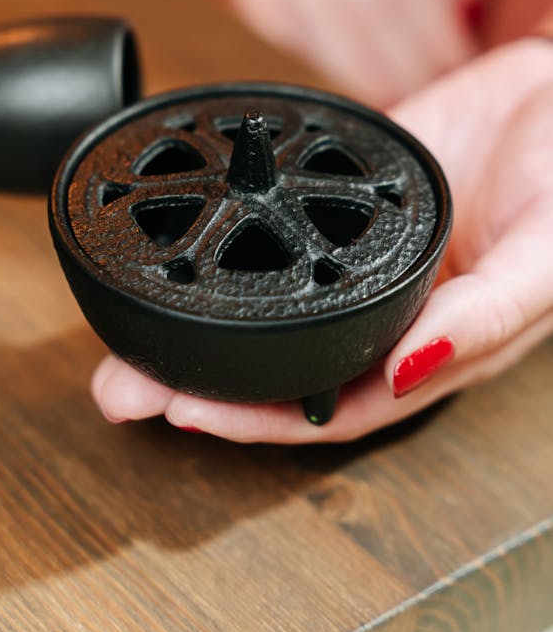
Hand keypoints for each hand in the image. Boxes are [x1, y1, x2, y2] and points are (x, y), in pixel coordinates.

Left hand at [91, 40, 552, 442]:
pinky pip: (274, 241)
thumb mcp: (546, 259)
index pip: (330, 408)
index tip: (183, 413)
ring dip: (196, 333)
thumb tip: (407, 369)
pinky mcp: (340, 210)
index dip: (256, 421)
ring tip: (123, 341)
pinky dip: (228, 256)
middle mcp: (384, 319)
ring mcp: (356, 267)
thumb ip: (483, 319)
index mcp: (430, 350)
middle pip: (279, 373)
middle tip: (120, 388)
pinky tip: (178, 262)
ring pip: (264, 315)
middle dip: (199, 387)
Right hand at [224, 0, 497, 106]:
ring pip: (316, 29)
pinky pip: (279, 33)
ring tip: (394, 97)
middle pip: (358, 8)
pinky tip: (347, 76)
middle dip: (398, 65)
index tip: (454, 69)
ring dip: (358, 76)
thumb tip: (466, 10)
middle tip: (427, 92)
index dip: (429, 34)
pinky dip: (315, 62)